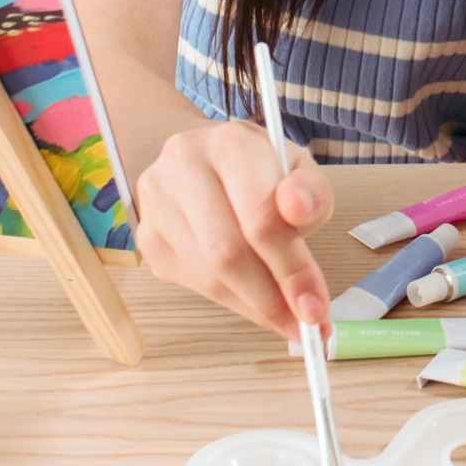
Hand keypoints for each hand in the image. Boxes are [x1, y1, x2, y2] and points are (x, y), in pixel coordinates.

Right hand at [132, 117, 335, 339]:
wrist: (206, 160)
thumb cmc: (259, 168)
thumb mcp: (299, 170)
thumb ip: (311, 192)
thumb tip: (297, 209)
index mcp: (228, 143)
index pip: (260, 216)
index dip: (291, 267)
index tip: (316, 304)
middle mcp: (183, 167)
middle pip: (228, 251)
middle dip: (272, 296)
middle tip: (305, 323)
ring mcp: (157, 205)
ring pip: (208, 275)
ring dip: (253, 305)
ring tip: (287, 318)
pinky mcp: (149, 238)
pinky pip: (194, 284)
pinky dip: (232, 302)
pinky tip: (256, 302)